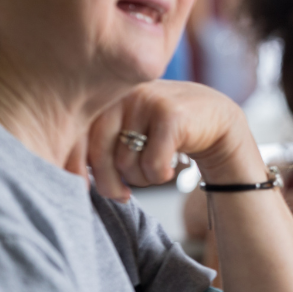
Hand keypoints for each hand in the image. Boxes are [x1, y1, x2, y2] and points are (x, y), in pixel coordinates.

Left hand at [87, 80, 264, 201]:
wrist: (218, 119)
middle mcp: (126, 95)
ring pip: (127, 163)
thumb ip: (104, 141)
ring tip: (156, 170)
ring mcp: (149, 102)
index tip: (82, 189)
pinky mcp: (171, 115)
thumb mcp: (132, 128)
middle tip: (121, 196)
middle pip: (101, 154)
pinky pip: (152, 164)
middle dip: (109, 184)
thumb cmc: (168, 131)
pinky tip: (170, 169)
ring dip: (142, 179)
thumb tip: (74, 176)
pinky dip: (160, 176)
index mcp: (110, 97)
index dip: (77, 167)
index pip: (79, 137)